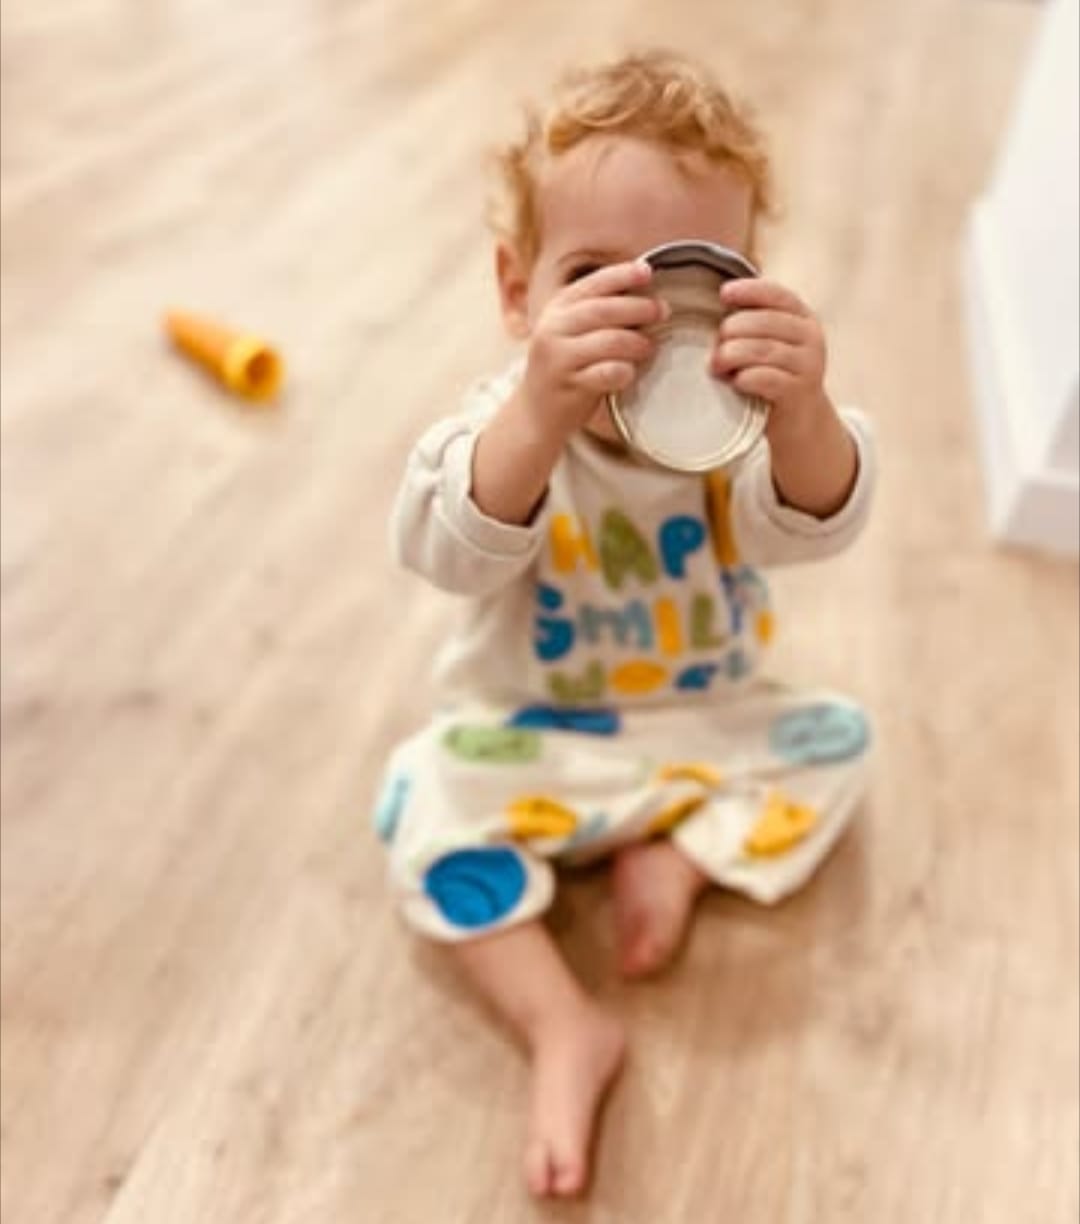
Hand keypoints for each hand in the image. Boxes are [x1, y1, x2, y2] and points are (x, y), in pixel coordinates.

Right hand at [521, 260, 666, 443]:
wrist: (537, 412)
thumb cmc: (567, 367)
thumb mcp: (573, 333)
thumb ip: (600, 314)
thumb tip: (647, 296)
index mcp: (557, 309)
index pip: (592, 284)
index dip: (622, 275)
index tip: (648, 272)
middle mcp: (553, 329)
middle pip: (603, 310)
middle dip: (638, 307)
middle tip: (662, 311)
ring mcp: (558, 358)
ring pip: (607, 341)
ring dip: (636, 341)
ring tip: (649, 346)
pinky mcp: (568, 385)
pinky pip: (606, 373)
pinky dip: (624, 370)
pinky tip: (630, 372)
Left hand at [711, 278, 831, 440]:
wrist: (799, 421)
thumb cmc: (772, 375)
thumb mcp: (766, 344)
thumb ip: (750, 325)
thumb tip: (715, 306)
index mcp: (801, 318)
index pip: (776, 294)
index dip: (749, 291)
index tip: (723, 294)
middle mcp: (810, 337)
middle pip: (765, 322)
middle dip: (732, 330)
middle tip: (714, 347)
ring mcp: (809, 364)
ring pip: (764, 350)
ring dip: (733, 356)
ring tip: (717, 366)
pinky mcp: (800, 392)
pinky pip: (768, 378)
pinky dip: (746, 378)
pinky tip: (735, 382)